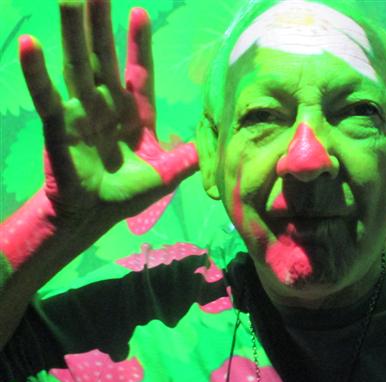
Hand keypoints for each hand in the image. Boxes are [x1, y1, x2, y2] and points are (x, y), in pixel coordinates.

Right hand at [19, 0, 196, 230]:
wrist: (93, 216)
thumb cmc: (127, 195)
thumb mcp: (165, 176)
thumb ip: (186, 159)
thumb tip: (216, 148)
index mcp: (135, 115)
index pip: (139, 73)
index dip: (139, 44)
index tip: (138, 13)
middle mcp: (108, 107)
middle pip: (104, 57)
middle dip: (101, 24)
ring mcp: (82, 113)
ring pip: (77, 65)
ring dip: (71, 32)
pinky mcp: (60, 127)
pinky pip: (48, 97)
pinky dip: (37, 74)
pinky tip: (30, 45)